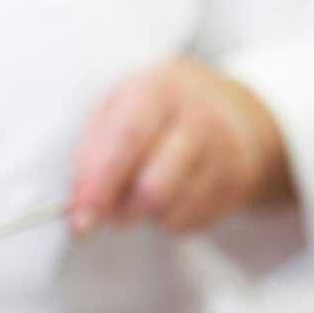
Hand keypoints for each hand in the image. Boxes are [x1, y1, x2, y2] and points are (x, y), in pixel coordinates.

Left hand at [69, 57, 294, 235]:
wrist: (230, 108)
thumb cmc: (157, 108)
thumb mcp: (116, 108)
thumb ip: (89, 152)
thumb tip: (77, 204)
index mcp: (159, 90)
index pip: (129, 139)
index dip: (101, 183)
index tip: (81, 216)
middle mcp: (198, 119)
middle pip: (154, 186)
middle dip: (120, 211)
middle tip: (107, 211)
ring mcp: (224, 152)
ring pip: (169, 211)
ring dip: (142, 215)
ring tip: (140, 192)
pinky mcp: (235, 183)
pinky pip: (187, 222)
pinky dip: (166, 218)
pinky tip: (171, 193)